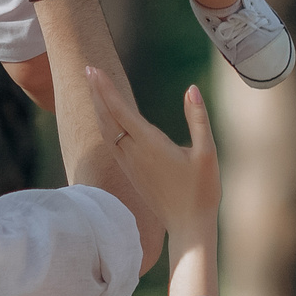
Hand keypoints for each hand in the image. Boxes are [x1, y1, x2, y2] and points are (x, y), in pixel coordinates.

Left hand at [85, 66, 218, 246]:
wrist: (188, 227)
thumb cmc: (201, 191)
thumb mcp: (207, 153)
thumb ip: (198, 119)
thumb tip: (191, 89)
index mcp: (149, 144)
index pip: (120, 110)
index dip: (105, 88)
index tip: (94, 69)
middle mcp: (133, 153)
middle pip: (107, 117)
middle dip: (97, 92)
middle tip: (88, 68)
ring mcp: (129, 165)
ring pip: (106, 131)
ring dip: (99, 108)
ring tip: (94, 88)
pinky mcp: (131, 173)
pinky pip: (111, 144)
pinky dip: (105, 125)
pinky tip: (106, 120)